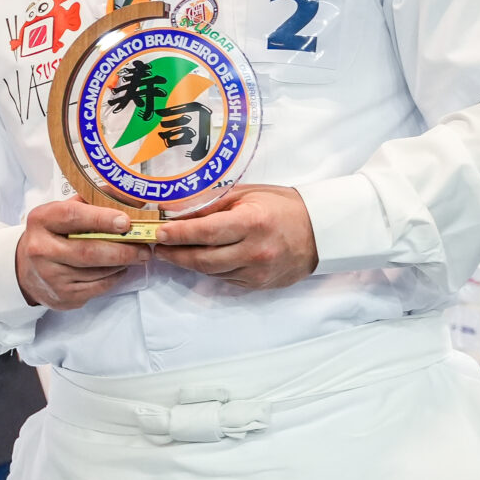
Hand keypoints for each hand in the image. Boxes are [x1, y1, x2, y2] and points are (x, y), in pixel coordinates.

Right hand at [15, 197, 152, 309]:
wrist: (25, 268)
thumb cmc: (52, 234)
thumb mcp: (64, 211)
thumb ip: (95, 200)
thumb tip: (132, 197)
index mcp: (42, 220)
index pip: (72, 217)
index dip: (101, 218)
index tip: (126, 221)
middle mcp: (41, 249)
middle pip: (88, 251)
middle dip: (122, 250)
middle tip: (145, 248)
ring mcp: (50, 276)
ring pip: (96, 272)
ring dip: (122, 264)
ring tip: (138, 256)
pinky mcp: (62, 296)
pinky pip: (97, 288)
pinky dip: (114, 278)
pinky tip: (120, 269)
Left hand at [148, 184, 318, 290]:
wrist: (321, 231)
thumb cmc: (282, 206)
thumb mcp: (247, 194)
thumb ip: (212, 203)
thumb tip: (176, 210)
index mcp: (252, 223)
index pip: (206, 232)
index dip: (178, 234)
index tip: (159, 233)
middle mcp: (255, 251)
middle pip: (203, 259)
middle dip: (175, 254)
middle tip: (158, 247)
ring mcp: (258, 272)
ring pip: (212, 272)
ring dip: (189, 263)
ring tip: (174, 252)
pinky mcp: (259, 285)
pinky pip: (226, 278)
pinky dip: (210, 269)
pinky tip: (202, 258)